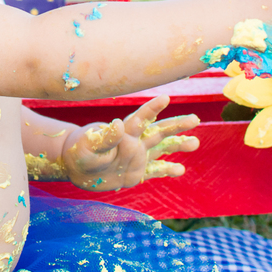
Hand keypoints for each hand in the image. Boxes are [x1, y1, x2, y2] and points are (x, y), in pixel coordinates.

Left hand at [60, 96, 199, 190]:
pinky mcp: (136, 172)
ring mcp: (137, 157)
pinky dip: (167, 170)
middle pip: (158, 131)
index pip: (141, 118)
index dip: (152, 109)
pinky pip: (154, 170)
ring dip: (178, 145)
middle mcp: (134, 142)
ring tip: (195, 142)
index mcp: (124, 133)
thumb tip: (119, 125)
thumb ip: (105, 137)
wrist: (76, 167)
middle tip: (195, 119)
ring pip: (161, 148)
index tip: (166, 98)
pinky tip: (180, 170)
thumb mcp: (89, 146)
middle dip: (176, 125)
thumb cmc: (80, 151)